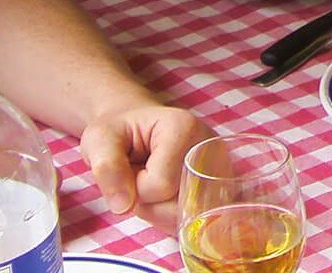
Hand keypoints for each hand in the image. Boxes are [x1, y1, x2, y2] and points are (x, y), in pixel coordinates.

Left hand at [79, 104, 211, 229]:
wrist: (136, 126)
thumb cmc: (120, 131)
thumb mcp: (99, 139)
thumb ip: (107, 168)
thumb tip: (124, 205)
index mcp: (184, 128)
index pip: (161, 184)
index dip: (136, 189)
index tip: (131, 169)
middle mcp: (210, 147)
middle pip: (178, 203)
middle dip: (150, 203)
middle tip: (140, 177)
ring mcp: (218, 166)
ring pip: (187, 214)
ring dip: (160, 211)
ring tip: (152, 184)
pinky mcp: (218, 183)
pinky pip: (195, 217)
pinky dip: (171, 215)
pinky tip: (164, 195)